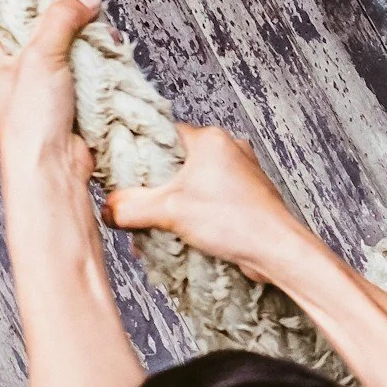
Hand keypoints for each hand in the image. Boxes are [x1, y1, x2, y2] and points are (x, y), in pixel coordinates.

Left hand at [0, 0, 99, 180]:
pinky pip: (90, 81)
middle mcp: (21, 79)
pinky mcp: (73, 109)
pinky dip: (103, 72)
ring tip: (107, 43)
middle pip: (52, 38)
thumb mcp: (41, 56)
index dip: (44, 6)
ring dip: (93, 51)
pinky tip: (111, 66)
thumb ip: (61, 20)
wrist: (52, 168)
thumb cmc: (30, 121)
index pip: (19, 21)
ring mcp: (48, 95)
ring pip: (74, 59)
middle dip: (77, 29)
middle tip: (94, 20)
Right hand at [106, 125, 312, 280]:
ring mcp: (240, 174)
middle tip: (138, 206)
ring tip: (156, 225)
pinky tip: (180, 234)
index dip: (138, 154)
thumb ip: (130, 208)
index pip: (161, 136)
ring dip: (173, 205)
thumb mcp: (169, 211)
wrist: (277, 250)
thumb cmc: (235, 221)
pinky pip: (210, 199)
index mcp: (211, 140)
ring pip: (192, 184)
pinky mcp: (246, 196)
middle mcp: (228, 150)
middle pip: (175, 163)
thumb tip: (108, 209)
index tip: (122, 174)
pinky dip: (193, 214)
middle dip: (154, 188)